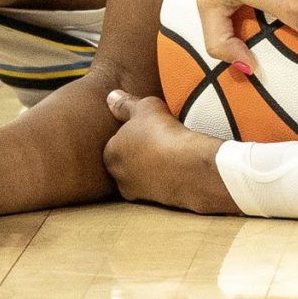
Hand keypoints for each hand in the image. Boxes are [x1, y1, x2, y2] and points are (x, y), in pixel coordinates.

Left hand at [104, 92, 238, 213]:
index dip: (133, 133)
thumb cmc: (162, 134)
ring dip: (154, 167)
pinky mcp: (157, 202)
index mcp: (110, 153)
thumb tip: (111, 96)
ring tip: (172, 154)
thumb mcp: (144, 107)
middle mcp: (118, 176)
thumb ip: (125, 103)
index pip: (116, 142)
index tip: (148, 128)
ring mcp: (138, 192)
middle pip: (127, 160)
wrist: (187, 166)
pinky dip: (167, 178)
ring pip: (143, 175)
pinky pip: (160, 186)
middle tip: (159, 140)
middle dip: (140, 152)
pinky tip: (179, 168)